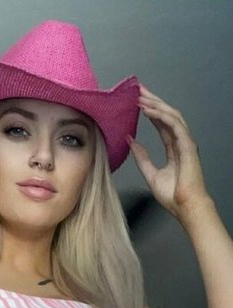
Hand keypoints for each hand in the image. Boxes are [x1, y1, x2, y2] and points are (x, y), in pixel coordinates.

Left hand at [127, 83, 211, 220]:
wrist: (186, 207)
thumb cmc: (173, 196)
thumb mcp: (151, 174)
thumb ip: (141, 157)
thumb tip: (130, 141)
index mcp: (173, 148)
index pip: (161, 123)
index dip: (150, 110)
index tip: (138, 100)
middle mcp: (180, 142)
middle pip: (166, 114)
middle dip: (153, 100)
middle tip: (138, 89)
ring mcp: (185, 142)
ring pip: (171, 115)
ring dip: (155, 105)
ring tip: (140, 97)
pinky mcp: (187, 145)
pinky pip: (174, 125)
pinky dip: (162, 115)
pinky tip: (149, 110)